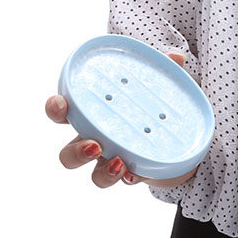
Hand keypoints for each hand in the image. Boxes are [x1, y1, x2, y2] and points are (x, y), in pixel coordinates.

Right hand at [46, 52, 196, 187]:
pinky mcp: (135, 174)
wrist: (183, 142)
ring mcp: (114, 160)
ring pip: (95, 176)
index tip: (61, 103)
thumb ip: (163, 70)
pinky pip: (125, 181)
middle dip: (76, 153)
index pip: (64, 112)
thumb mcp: (159, 86)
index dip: (55, 108)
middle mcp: (98, 140)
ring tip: (119, 163)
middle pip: (68, 154)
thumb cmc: (155, 108)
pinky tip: (136, 174)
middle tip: (95, 145)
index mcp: (95, 115)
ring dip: (102, 173)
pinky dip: (130, 178)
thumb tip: (176, 56)